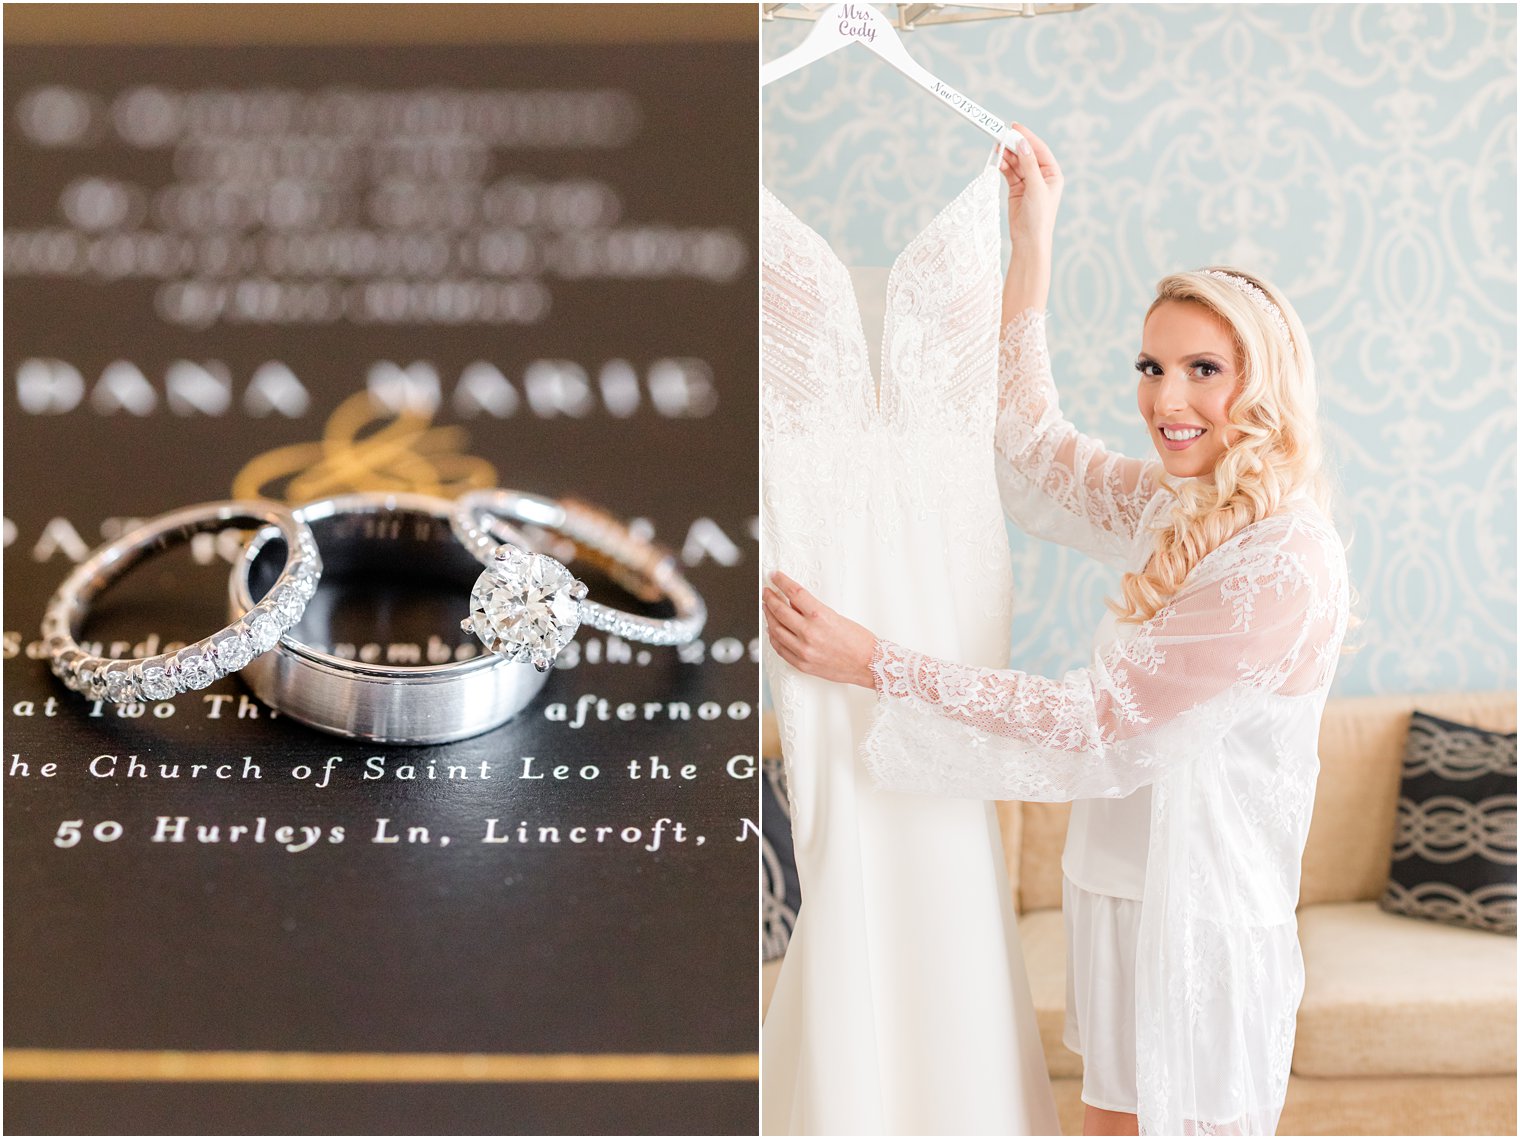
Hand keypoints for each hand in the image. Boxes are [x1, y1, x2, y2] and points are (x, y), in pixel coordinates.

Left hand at [763, 572, 877, 689]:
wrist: (868, 664)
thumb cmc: (859, 641)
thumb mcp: (836, 617)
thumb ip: (812, 611)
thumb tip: (793, 602)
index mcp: (820, 617)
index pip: (794, 593)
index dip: (781, 582)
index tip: (775, 576)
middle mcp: (809, 633)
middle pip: (780, 610)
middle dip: (770, 598)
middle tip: (767, 592)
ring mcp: (804, 650)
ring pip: (776, 629)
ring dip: (769, 616)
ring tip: (767, 608)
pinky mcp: (802, 664)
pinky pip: (780, 649)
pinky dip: (774, 638)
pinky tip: (772, 630)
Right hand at [997, 122, 1062, 256]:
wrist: (1029, 240)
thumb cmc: (1039, 216)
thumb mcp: (1036, 187)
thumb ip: (1028, 164)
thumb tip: (1022, 143)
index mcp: (1052, 174)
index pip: (1039, 150)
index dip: (1027, 137)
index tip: (1014, 127)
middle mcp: (1041, 176)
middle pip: (1026, 154)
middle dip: (1014, 145)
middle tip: (1000, 135)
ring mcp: (1028, 182)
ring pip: (1016, 162)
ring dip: (1007, 155)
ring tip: (997, 147)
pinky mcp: (1016, 190)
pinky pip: (1009, 173)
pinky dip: (1003, 166)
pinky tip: (997, 161)